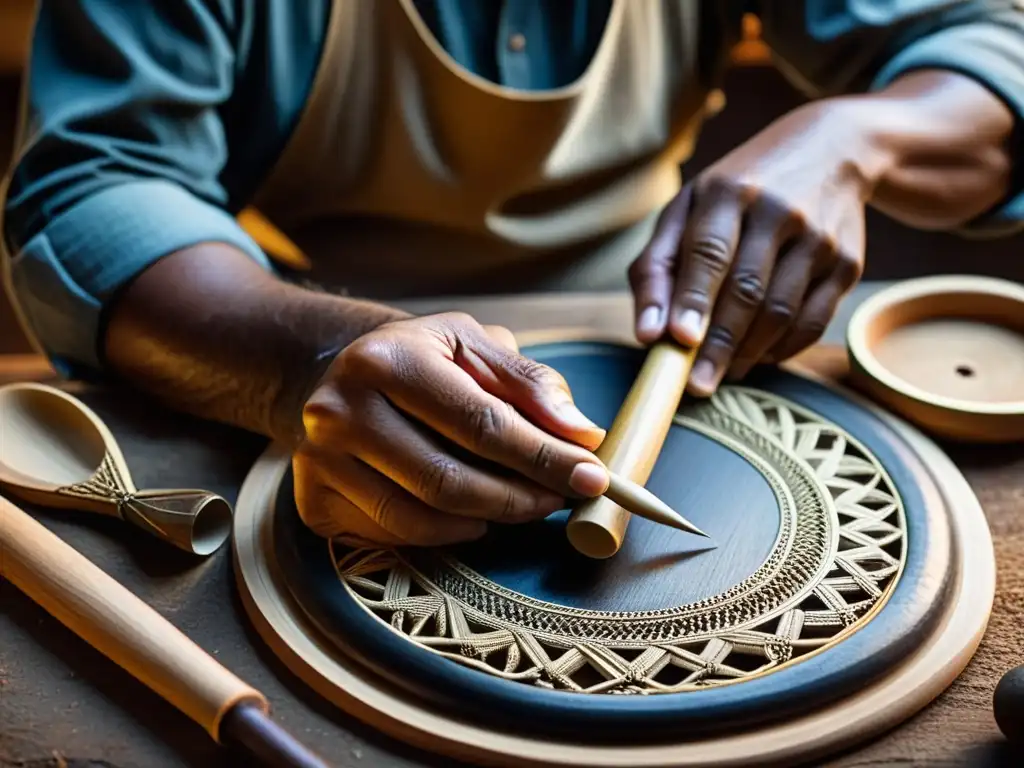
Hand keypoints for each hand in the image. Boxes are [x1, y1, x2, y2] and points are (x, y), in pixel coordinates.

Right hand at [293, 313, 609, 545]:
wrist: (337, 375)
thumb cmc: (421, 359)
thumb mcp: (474, 344)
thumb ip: (530, 384)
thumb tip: (581, 435)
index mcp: (386, 359)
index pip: (480, 423)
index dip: (543, 457)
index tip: (593, 477)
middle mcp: (339, 410)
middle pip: (450, 481)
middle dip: (521, 498)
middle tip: (561, 499)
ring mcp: (318, 461)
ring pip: (422, 519)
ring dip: (489, 520)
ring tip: (521, 503)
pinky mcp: (313, 503)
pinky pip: (394, 537)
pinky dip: (445, 533)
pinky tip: (469, 514)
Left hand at [629, 102, 877, 395]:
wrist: (831, 149)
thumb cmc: (737, 192)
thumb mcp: (687, 209)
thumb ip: (657, 266)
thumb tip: (648, 334)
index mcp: (730, 191)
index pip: (709, 251)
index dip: (693, 298)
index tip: (678, 340)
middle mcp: (780, 211)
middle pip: (747, 291)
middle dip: (718, 345)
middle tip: (695, 386)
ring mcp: (819, 238)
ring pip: (781, 313)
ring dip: (747, 353)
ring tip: (721, 374)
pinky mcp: (847, 263)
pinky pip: (811, 323)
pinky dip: (780, 349)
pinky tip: (756, 356)